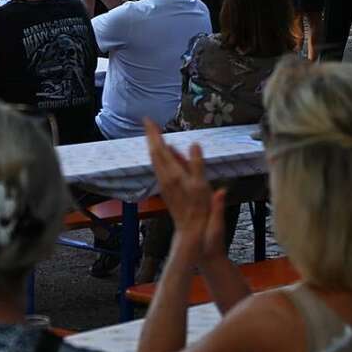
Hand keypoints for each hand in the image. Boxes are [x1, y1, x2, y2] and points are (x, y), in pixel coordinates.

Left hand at [145, 120, 218, 257]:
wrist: (191, 231)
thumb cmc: (200, 209)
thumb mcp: (202, 186)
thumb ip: (197, 164)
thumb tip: (194, 145)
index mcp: (174, 173)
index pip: (161, 148)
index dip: (154, 134)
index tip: (149, 120)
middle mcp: (166, 177)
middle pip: (155, 152)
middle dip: (151, 136)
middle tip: (148, 122)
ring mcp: (165, 183)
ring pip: (155, 160)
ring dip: (153, 145)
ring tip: (153, 134)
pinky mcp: (167, 189)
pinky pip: (159, 168)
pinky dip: (158, 156)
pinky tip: (161, 154)